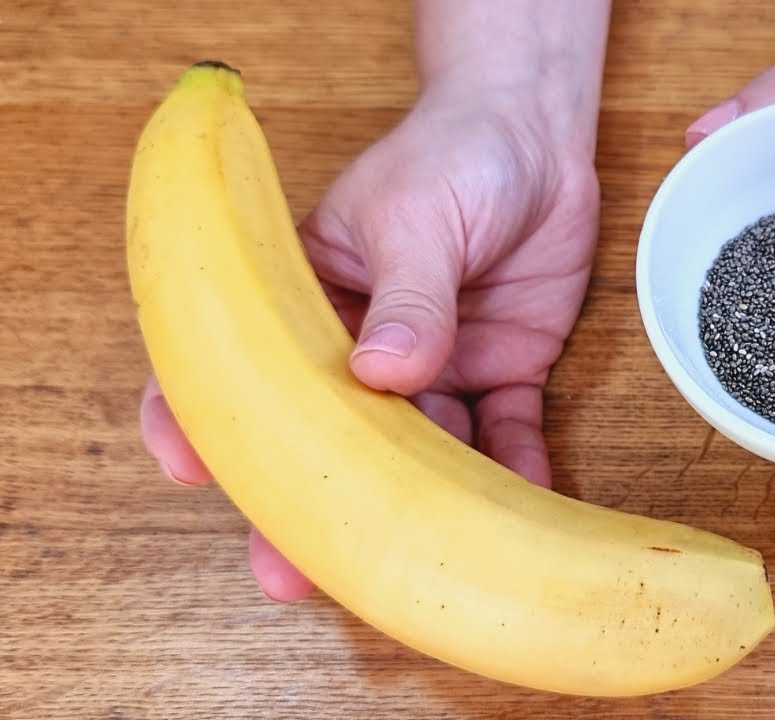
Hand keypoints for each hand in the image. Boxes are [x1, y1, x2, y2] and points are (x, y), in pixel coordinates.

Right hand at [139, 90, 599, 599]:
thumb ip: (407, 293)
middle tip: (288, 572)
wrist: (537, 136)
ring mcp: (436, 367)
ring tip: (411, 571)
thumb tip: (381, 374)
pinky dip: (515, 473)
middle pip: (331, 439)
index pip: (246, 365)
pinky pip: (505, 435)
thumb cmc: (453, 154)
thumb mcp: (415, 213)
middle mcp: (369, 349)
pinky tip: (518, 513)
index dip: (207, 417)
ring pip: (420, 456)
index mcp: (314, 303)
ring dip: (416, 513)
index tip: (190, 465)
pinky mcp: (502, 371)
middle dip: (311, 505)